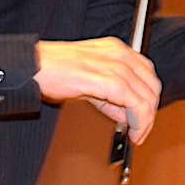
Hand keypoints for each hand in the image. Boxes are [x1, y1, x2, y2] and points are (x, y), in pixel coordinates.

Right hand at [33, 37, 161, 144]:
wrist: (32, 66)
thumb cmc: (52, 71)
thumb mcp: (88, 81)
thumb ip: (110, 97)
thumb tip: (126, 115)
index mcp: (116, 49)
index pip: (148, 74)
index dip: (150, 99)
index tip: (145, 119)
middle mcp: (118, 54)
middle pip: (152, 86)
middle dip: (150, 113)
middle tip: (141, 132)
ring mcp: (114, 65)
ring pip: (146, 96)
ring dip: (145, 121)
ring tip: (136, 135)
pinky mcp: (106, 79)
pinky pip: (134, 103)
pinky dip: (138, 121)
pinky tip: (131, 132)